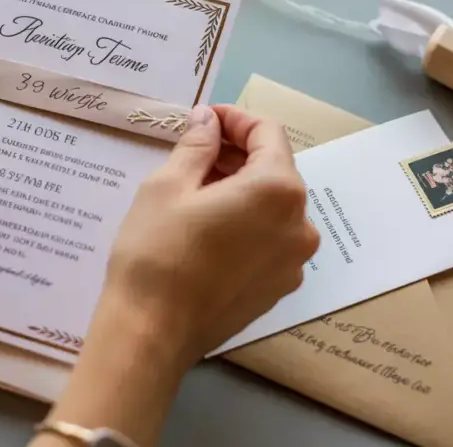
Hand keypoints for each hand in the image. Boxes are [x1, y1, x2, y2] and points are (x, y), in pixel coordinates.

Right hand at [31, 105, 319, 446]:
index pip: (268, 133)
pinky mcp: (279, 288)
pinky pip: (268, 239)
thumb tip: (209, 120)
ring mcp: (294, 261)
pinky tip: (207, 229)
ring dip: (240, 188)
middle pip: (274, 169)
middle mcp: (301, 224)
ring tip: (194, 190)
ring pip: (272, 206)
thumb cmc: (157, 250)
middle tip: (192, 153)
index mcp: (279, 190)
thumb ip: (198, 145)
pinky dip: (245, 222)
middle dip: (237, 154)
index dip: (234, 119)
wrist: (152, 332)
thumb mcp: (168, 184)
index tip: (203, 120)